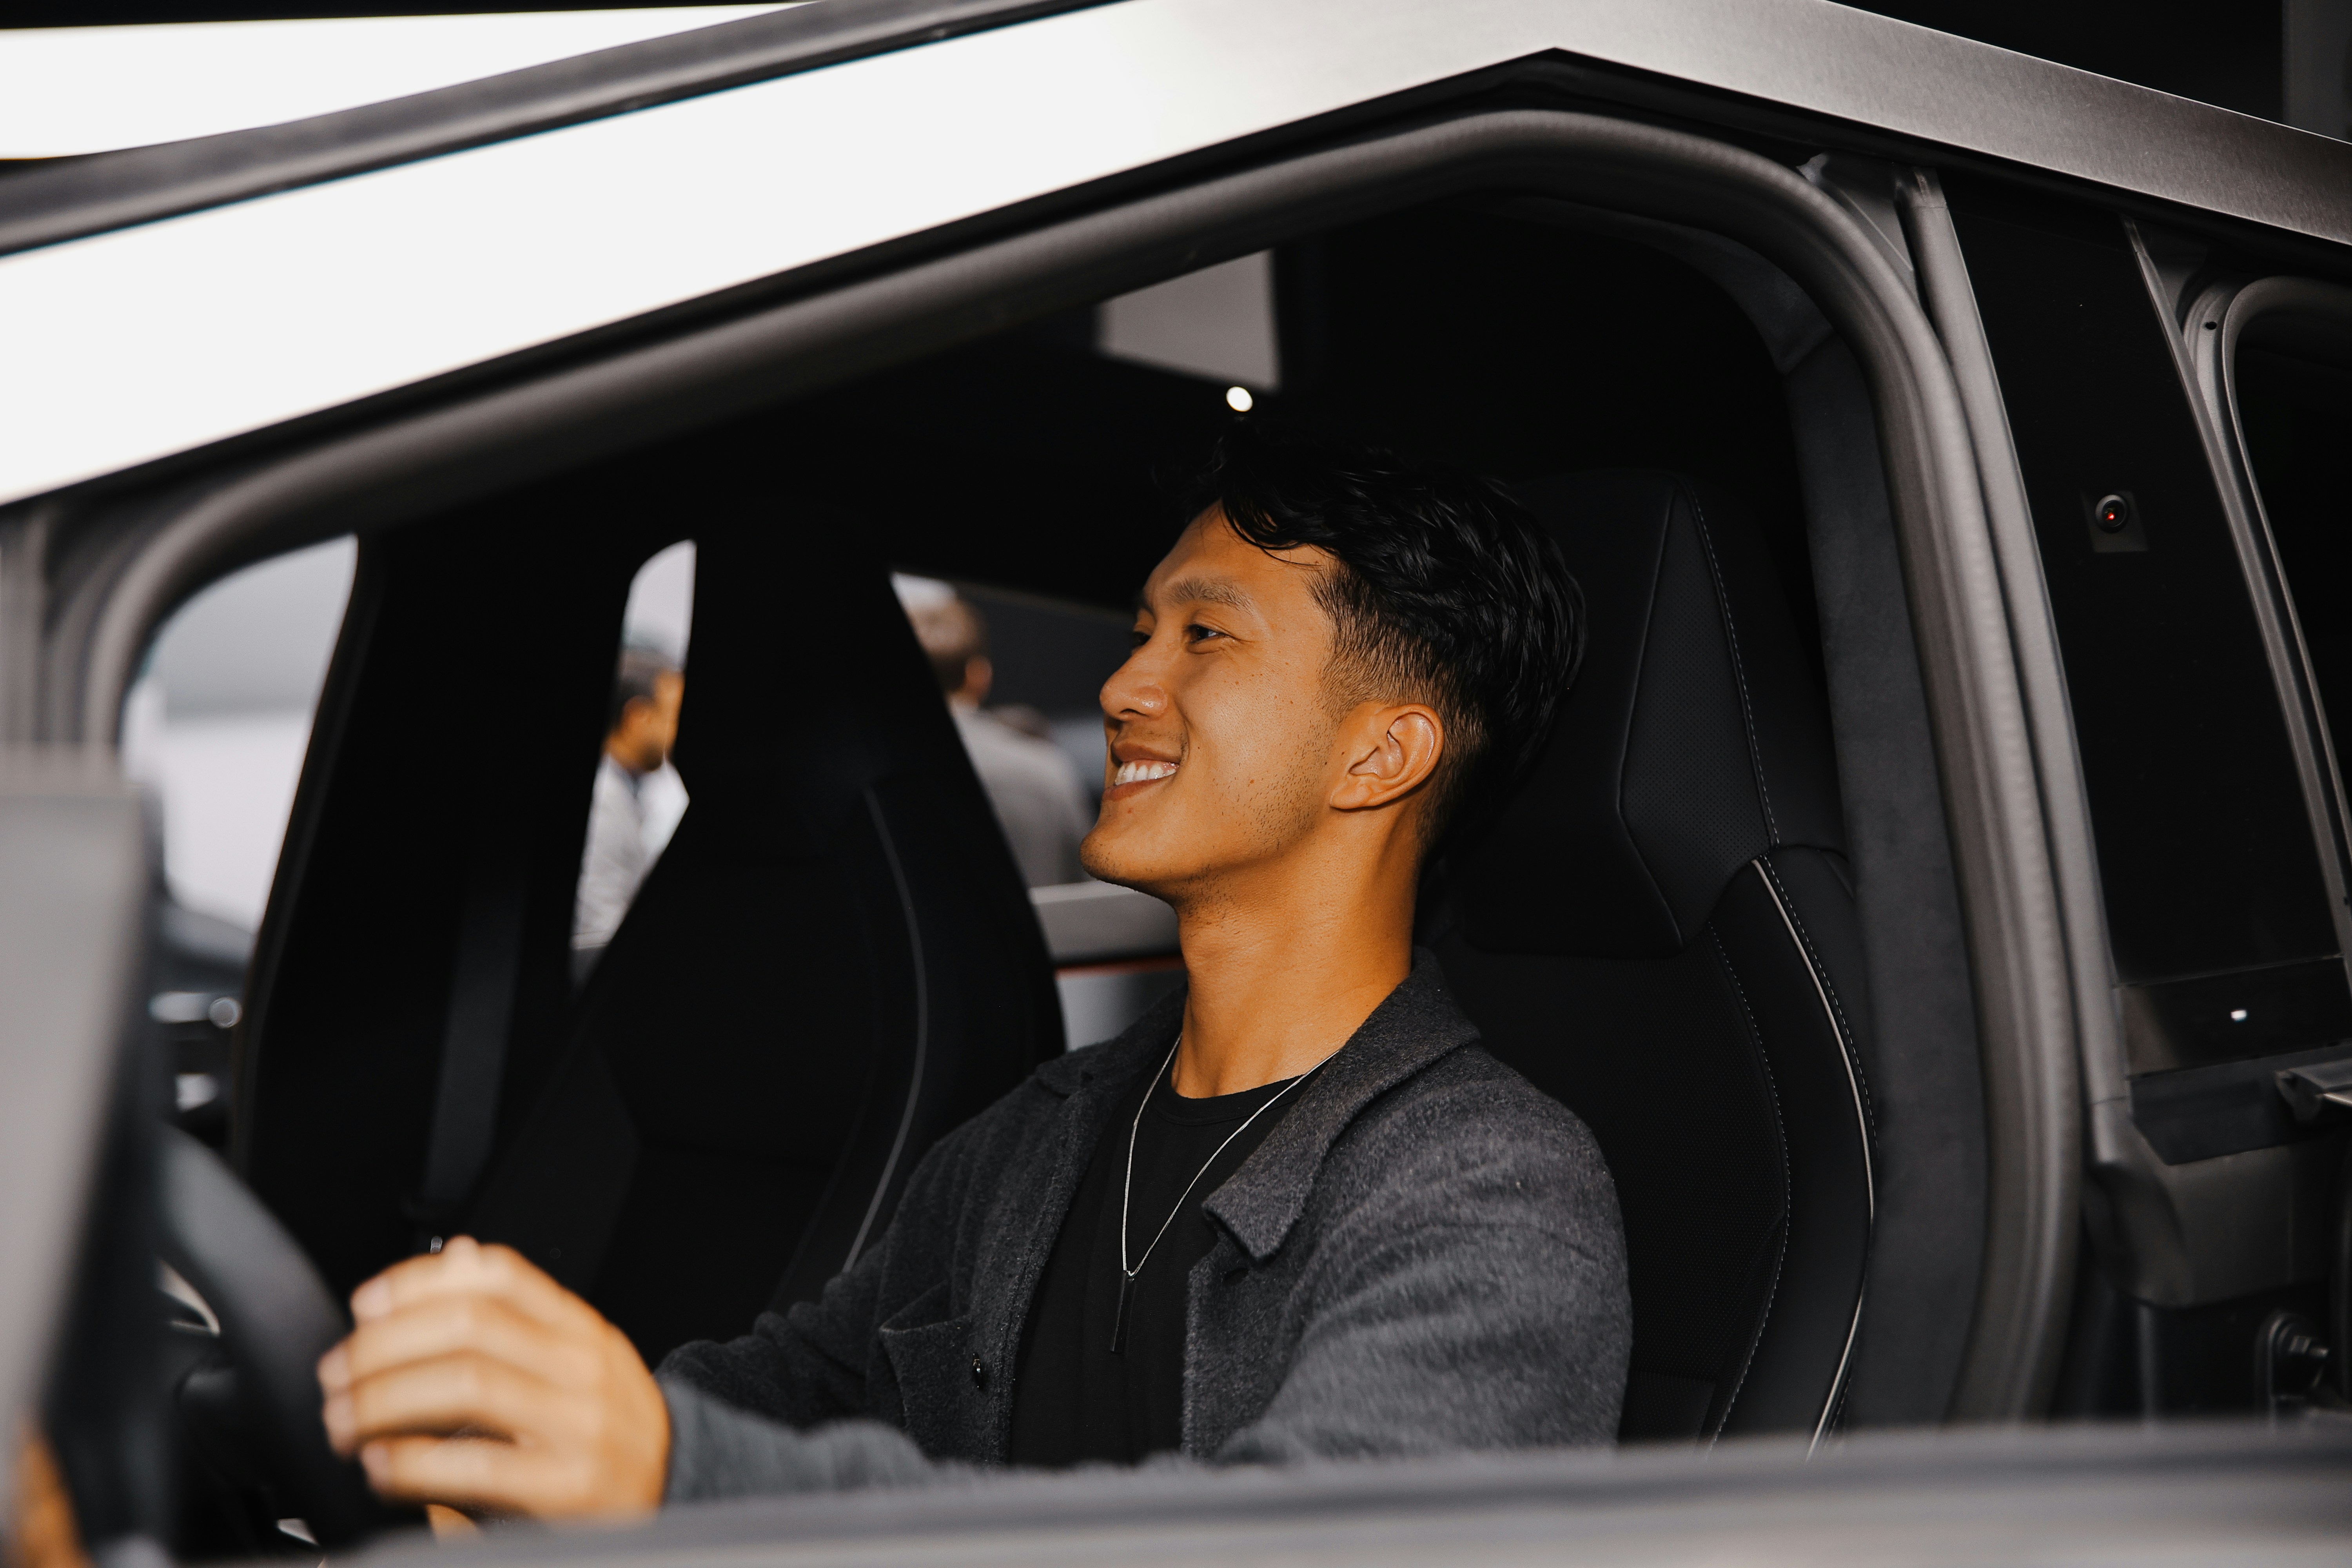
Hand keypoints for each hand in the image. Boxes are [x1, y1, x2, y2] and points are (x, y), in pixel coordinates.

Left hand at [316, 1237, 668, 1519]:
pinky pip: (476, 1465)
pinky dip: (414, 1464)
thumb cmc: (610, 1431)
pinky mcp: (570, 1488)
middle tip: (337, 1373)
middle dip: (385, 1347)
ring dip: (385, 1401)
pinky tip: (381, 1468)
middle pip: (470, 1327)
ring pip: (467, 1386)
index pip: (500, 1277)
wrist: (679, 1493)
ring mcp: (581, 1426)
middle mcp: (585, 1368)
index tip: (366, 1304)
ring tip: (345, 1422)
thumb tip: (455, 1254)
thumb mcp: (577, 1358)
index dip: (421, 1281)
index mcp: (583, 1331)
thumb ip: (516, 1313)